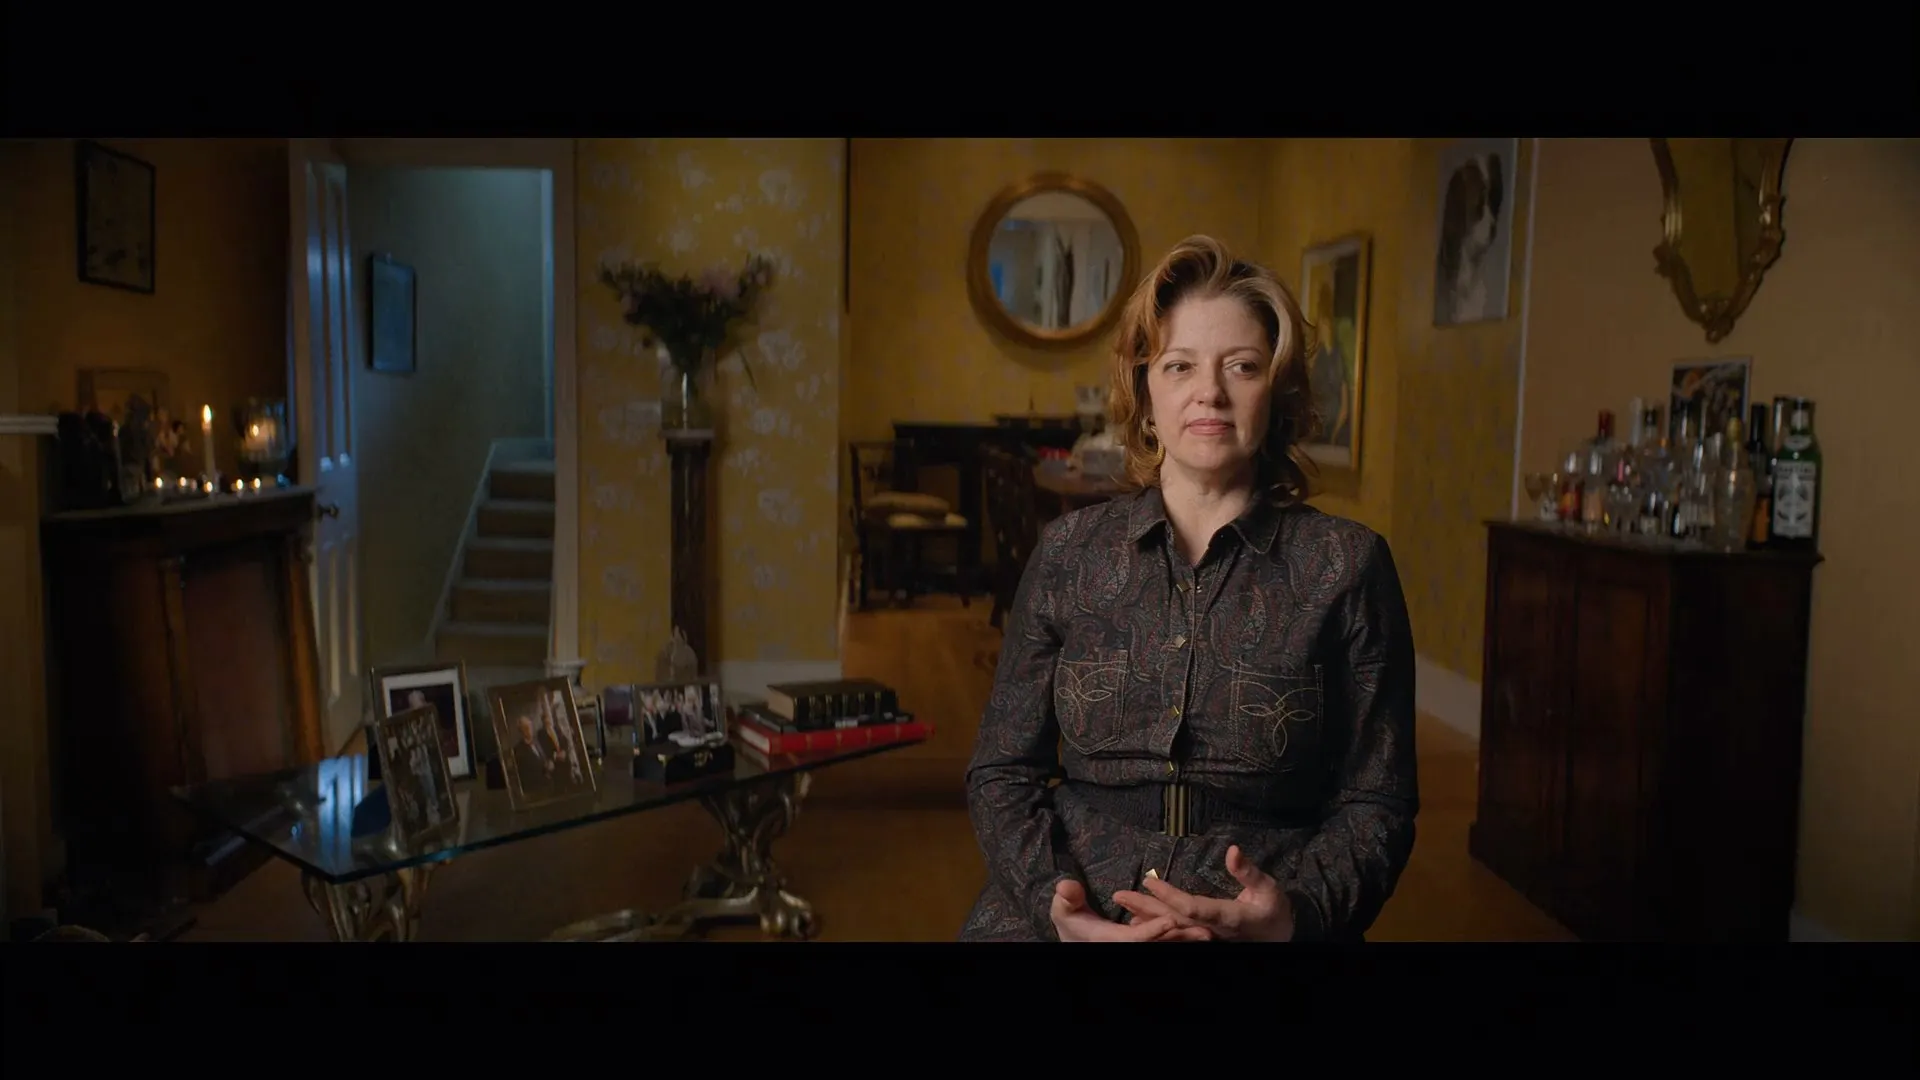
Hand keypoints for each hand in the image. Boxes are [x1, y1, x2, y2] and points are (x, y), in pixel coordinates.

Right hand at [1050, 879, 1211, 941]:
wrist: (1077, 940)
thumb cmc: (1070, 923)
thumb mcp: (1063, 910)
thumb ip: (1067, 898)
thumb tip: (1067, 885)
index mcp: (1110, 940)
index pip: (1135, 938)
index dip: (1153, 930)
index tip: (1171, 920)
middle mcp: (1126, 947)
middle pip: (1158, 945)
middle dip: (1181, 940)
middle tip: (1206, 934)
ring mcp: (1136, 948)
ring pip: (1165, 945)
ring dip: (1186, 940)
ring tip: (1210, 935)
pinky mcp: (1144, 945)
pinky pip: (1163, 942)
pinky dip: (1178, 937)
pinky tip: (1197, 931)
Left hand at [1111, 845, 1295, 941]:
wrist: (1279, 936)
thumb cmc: (1273, 909)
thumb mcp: (1268, 888)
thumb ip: (1249, 871)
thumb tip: (1233, 850)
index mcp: (1227, 917)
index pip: (1193, 908)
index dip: (1170, 896)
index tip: (1149, 881)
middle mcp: (1212, 930)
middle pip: (1173, 919)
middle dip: (1146, 907)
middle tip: (1119, 895)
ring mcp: (1206, 936)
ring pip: (1171, 927)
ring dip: (1146, 916)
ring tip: (1123, 905)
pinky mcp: (1202, 937)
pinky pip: (1175, 932)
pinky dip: (1155, 925)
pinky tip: (1137, 919)